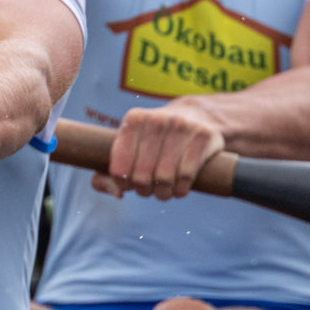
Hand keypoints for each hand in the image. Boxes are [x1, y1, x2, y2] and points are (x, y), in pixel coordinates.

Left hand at [97, 97, 226, 200]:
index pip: (119, 168)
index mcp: (134, 120)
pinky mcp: (203, 136)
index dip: (124, 183)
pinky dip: (180, 190)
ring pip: (164, 177)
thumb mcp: (129, 148)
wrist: (197, 116)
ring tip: (164, 192)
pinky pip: (186, 175)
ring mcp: (182, 126)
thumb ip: (106, 175)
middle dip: (144, 190)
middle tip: (150, 190)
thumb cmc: (155, 141)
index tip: (130, 184)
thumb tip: (118, 193)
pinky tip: (179, 189)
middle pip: (142, 175)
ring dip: (163, 193)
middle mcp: (157, 120)